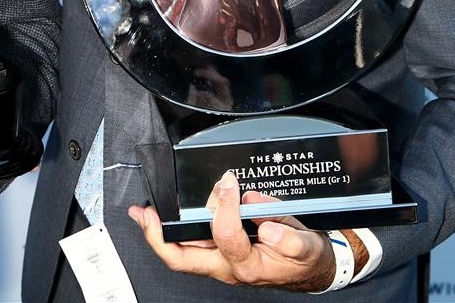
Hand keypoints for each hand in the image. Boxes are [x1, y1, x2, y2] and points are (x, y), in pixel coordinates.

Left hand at [127, 171, 360, 291]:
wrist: (311, 271)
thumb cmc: (306, 259)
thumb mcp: (307, 246)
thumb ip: (288, 235)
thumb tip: (260, 217)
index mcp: (249, 266)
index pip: (226, 235)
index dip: (225, 206)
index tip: (229, 183)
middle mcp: (228, 268)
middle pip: (183, 259)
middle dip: (158, 237)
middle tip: (144, 215)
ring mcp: (220, 263)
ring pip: (181, 254)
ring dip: (158, 234)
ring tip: (143, 214)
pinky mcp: (218, 255)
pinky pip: (189, 247)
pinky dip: (171, 233)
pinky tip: (160, 219)